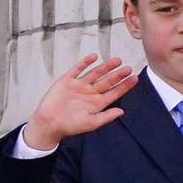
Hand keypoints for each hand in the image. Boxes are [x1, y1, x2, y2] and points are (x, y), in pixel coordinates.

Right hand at [22, 55, 137, 148]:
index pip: (115, 92)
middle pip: (107, 81)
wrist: (48, 123)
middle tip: (128, 68)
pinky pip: (77, 69)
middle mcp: (90, 93)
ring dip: (105, 67)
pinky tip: (94, 57)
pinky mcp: (67, 81)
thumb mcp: (90, 123)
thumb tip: (122, 112)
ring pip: (95, 73)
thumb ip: (106, 117)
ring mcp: (79, 86)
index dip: (125, 85)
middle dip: (118, 75)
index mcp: (97, 103)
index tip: (135, 78)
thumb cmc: (69, 126)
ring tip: (117, 60)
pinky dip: (85, 63)